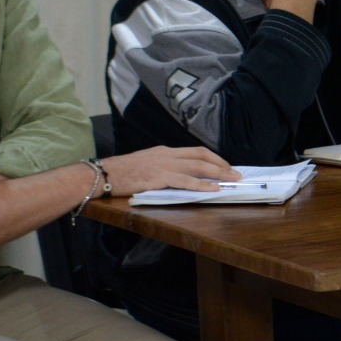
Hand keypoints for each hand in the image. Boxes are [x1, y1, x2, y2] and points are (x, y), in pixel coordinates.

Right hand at [101, 145, 241, 196]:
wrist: (104, 173)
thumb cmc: (122, 172)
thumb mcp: (146, 164)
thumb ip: (162, 167)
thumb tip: (178, 175)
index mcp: (165, 151)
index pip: (196, 151)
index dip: (213, 158)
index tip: (225, 165)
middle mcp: (168, 154)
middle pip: (202, 157)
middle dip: (222, 165)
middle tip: (236, 173)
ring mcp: (164, 165)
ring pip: (198, 167)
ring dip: (218, 173)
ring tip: (232, 180)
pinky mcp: (159, 177)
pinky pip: (186, 181)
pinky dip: (202, 184)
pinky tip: (214, 189)